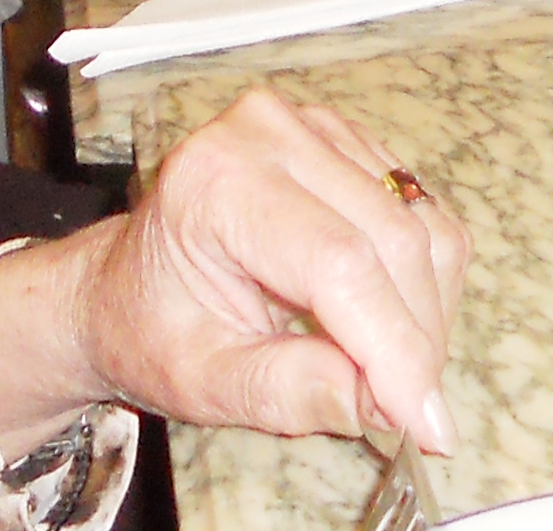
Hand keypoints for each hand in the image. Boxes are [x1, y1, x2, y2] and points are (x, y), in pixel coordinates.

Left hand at [0, 90, 467, 451]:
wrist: (124, 285)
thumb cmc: (152, 330)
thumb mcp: (204, 383)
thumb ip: (291, 393)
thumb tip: (387, 406)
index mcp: (216, 185)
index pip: (339, 263)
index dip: (394, 347)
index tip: (428, 427)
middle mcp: (267, 133)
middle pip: (392, 242)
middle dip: (414, 341)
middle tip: (407, 415)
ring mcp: (312, 125)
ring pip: (420, 228)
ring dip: (424, 314)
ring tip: (383, 369)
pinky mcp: (344, 137)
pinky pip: (420, 211)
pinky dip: (420, 280)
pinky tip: (380, 317)